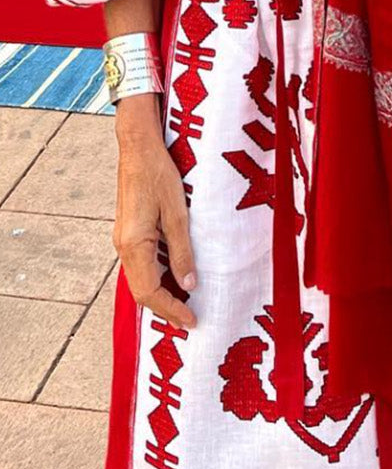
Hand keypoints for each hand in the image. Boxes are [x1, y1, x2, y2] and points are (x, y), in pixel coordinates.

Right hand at [114, 96, 196, 329]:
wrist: (137, 147)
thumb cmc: (159, 174)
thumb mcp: (178, 212)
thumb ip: (182, 249)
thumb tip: (189, 284)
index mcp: (134, 245)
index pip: (150, 292)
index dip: (171, 309)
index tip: (191, 321)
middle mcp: (123, 247)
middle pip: (141, 291)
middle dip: (165, 308)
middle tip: (189, 320)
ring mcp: (123, 240)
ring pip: (139, 279)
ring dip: (160, 294)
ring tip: (184, 305)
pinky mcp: (128, 231)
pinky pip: (140, 265)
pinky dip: (155, 278)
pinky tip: (172, 278)